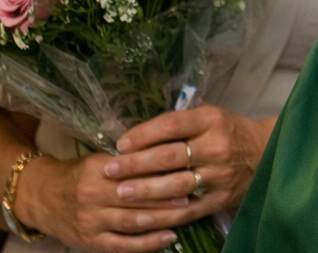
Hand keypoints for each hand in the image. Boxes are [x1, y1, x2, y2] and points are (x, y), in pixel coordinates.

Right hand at [15, 150, 181, 252]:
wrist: (44, 198)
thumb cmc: (81, 173)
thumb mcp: (101, 158)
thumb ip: (130, 159)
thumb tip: (169, 152)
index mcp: (99, 170)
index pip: (135, 169)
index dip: (160, 169)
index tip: (186, 166)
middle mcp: (93, 197)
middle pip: (136, 196)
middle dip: (167, 194)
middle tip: (193, 190)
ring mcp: (91, 222)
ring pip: (133, 222)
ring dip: (162, 218)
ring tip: (187, 213)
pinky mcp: (91, 242)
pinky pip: (123, 245)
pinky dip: (147, 243)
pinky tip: (168, 237)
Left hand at [108, 104, 275, 219]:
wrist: (267, 153)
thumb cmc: (231, 131)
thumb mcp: (212, 116)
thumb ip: (182, 123)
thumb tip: (138, 133)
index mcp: (212, 119)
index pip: (172, 124)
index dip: (144, 134)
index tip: (121, 143)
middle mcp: (216, 146)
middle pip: (169, 156)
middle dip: (136, 164)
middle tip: (110, 169)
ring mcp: (218, 175)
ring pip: (175, 186)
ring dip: (144, 190)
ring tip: (119, 193)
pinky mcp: (219, 199)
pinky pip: (186, 211)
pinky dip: (161, 217)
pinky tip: (140, 218)